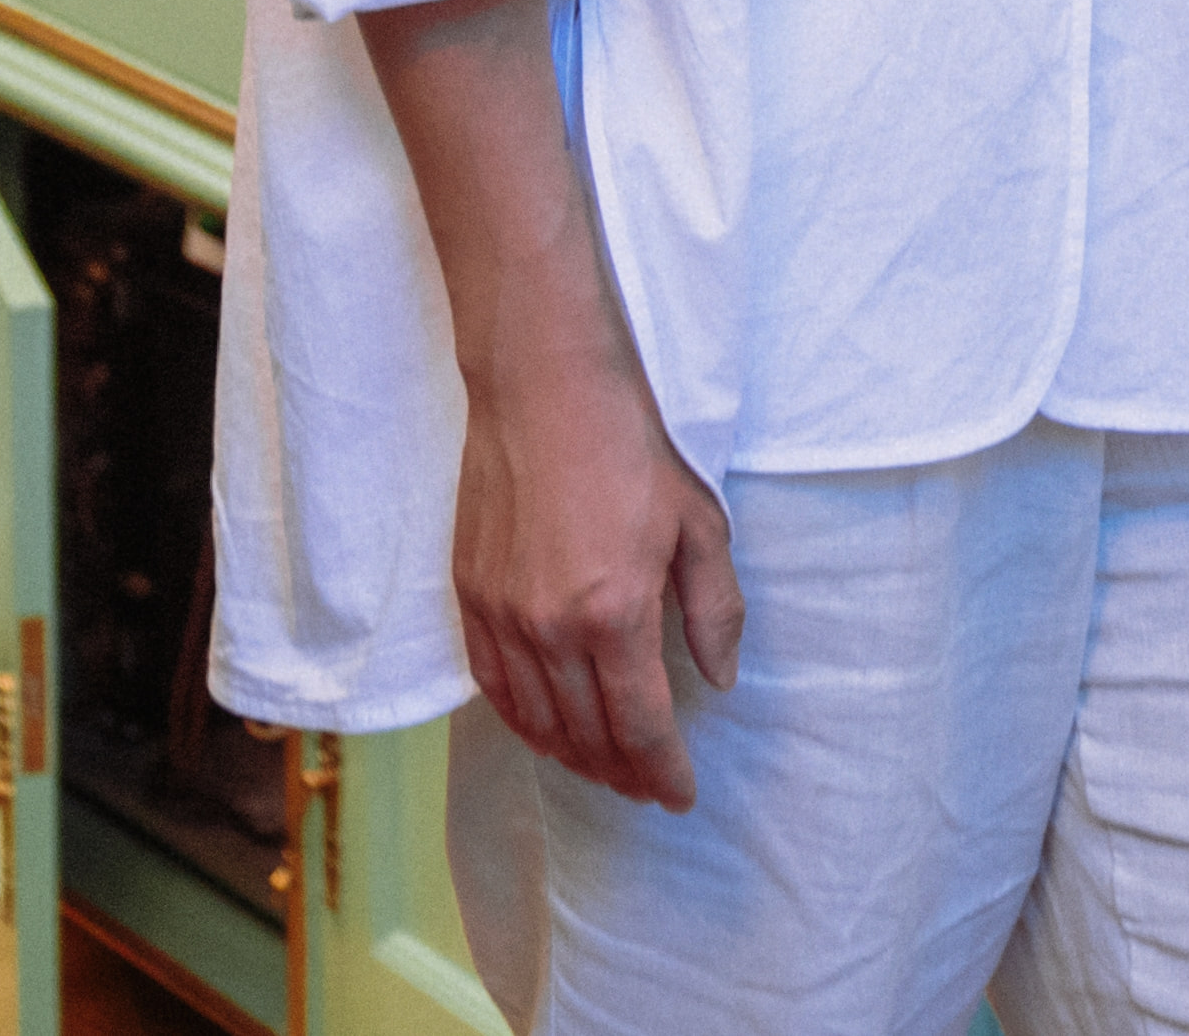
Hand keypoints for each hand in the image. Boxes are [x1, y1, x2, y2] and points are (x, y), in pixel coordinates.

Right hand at [449, 335, 741, 807]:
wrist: (544, 392)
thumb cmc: (631, 450)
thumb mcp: (698, 525)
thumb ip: (714, 611)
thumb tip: (719, 679)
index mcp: (615, 615)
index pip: (642, 725)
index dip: (663, 771)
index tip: (680, 796)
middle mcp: (550, 630)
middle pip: (587, 735)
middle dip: (622, 772)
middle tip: (647, 788)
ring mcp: (501, 618)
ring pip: (537, 721)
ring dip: (573, 757)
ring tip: (605, 769)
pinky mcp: (469, 599)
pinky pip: (494, 688)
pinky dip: (523, 722)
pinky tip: (546, 730)